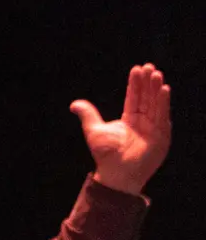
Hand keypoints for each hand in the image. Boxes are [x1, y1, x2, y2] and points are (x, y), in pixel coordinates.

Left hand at [72, 62, 170, 195]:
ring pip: (156, 104)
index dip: (136, 84)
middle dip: (148, 82)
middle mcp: (144, 122)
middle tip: (149, 66)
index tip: (137, 69)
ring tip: (156, 74)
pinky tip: (164, 89)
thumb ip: (88, 114)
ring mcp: (154, 128)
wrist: (116, 173)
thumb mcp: (93, 130)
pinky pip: (163, 116)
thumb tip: (74, 104)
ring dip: (157, 89)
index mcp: (130, 119)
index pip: (134, 97)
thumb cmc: (105, 154)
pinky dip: (163, 102)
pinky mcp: (161, 135)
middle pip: (147, 98)